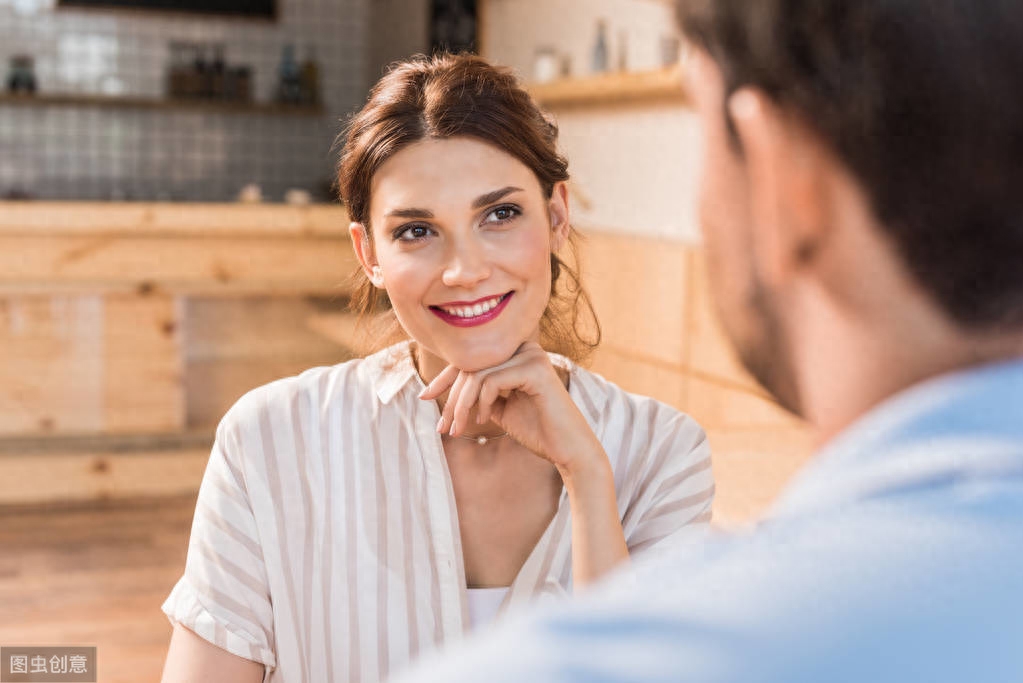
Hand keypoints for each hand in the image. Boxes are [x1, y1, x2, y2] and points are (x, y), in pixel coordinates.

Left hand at [418, 341, 603, 474]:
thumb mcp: (498, 408)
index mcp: (516, 353)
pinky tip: (484, 420)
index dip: (444, 378)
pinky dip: (481, 403)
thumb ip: (478, 393)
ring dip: (461, 404)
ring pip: (477, 374)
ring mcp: (531, 356)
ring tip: (458, 428)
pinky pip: (491, 381)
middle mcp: (524, 348)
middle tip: (442, 426)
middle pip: (471, 365)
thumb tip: (441, 388)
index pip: (471, 359)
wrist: (567, 450)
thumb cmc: (536, 430)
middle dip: (451, 398)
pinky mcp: (535, 369)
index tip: (423, 397)